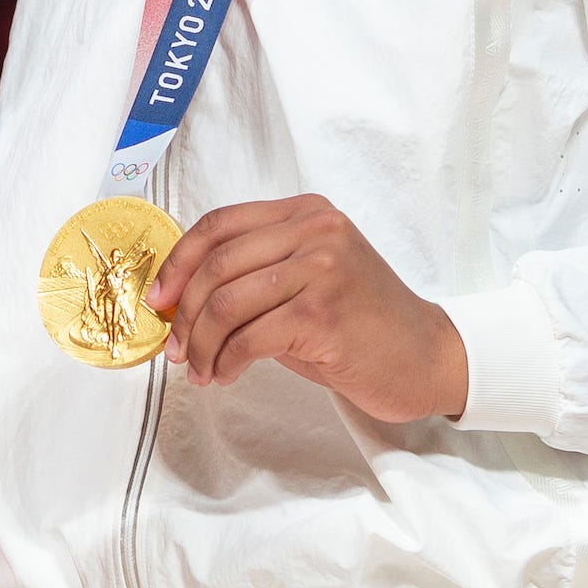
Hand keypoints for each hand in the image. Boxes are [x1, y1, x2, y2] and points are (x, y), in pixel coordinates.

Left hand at [145, 195, 469, 422]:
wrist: (428, 356)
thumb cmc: (362, 324)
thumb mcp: (308, 280)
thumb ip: (256, 274)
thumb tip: (182, 297)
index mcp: (306, 212)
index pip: (220, 224)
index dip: (179, 261)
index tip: (159, 297)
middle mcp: (315, 231)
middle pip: (218, 263)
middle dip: (184, 311)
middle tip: (174, 348)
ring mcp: (322, 268)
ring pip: (229, 302)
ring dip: (201, 343)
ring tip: (198, 370)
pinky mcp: (324, 313)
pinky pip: (251, 337)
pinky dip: (226, 361)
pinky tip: (224, 375)